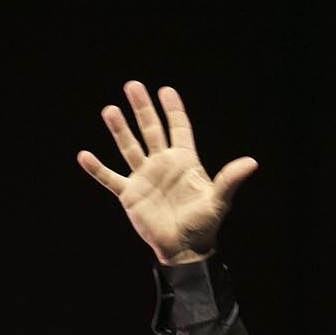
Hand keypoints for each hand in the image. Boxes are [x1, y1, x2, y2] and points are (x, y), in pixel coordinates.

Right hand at [77, 81, 258, 264]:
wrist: (185, 249)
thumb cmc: (205, 225)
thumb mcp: (219, 200)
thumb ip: (230, 179)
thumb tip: (252, 162)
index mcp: (184, 162)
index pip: (178, 128)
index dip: (173, 109)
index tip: (166, 90)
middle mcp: (163, 164)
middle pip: (151, 129)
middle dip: (142, 108)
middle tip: (133, 85)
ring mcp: (144, 177)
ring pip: (129, 147)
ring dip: (119, 129)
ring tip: (110, 110)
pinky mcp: (130, 194)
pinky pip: (110, 178)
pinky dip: (97, 168)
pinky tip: (84, 156)